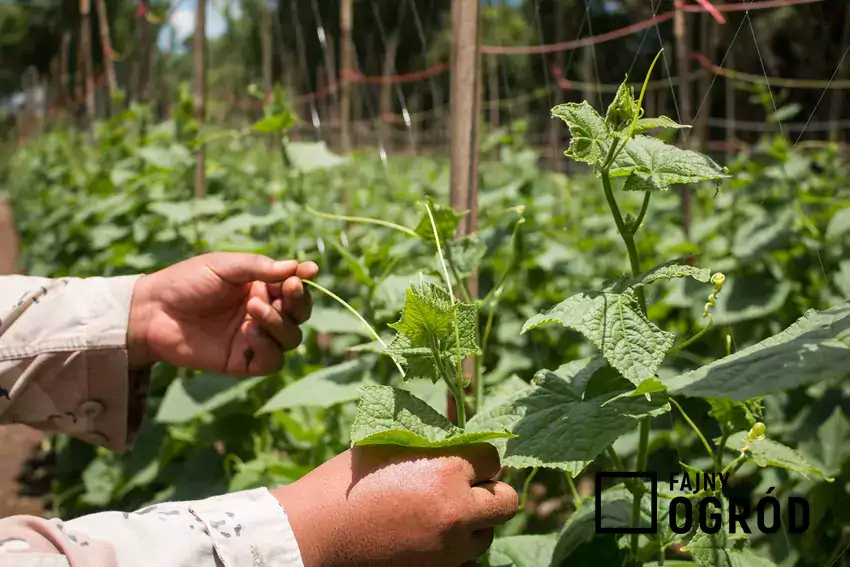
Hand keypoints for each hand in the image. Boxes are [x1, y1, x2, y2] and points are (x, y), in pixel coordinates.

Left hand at [128, 252, 317, 374]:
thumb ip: (260, 268)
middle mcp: (262, 314)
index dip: (303, 284)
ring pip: (291, 338)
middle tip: (286, 290)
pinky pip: (272, 360)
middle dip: (298, 303)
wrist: (152, 312)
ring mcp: (254, 339)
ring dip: (279, 323)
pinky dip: (267, 346)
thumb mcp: (224, 267)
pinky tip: (248, 331)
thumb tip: (299, 267)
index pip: (294, 290)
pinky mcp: (243, 361)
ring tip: (252, 309)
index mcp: (260, 288)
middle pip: (299, 315)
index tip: (307, 273)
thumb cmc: (186, 282)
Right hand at [273, 444, 517, 566]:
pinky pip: (465, 560)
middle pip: (506, 502)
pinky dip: (455, 549)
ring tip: (440, 513)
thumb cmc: (345, 482)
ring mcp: (449, 550)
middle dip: (490, 492)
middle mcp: (456, 511)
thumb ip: (429, 439)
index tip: (464, 461)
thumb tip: (458, 423)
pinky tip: (429, 537)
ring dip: (472, 523)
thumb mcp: (387, 444)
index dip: (478, 459)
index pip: (492, 459)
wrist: (313, 534)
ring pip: (485, 534)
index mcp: (446, 471)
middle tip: (467, 489)